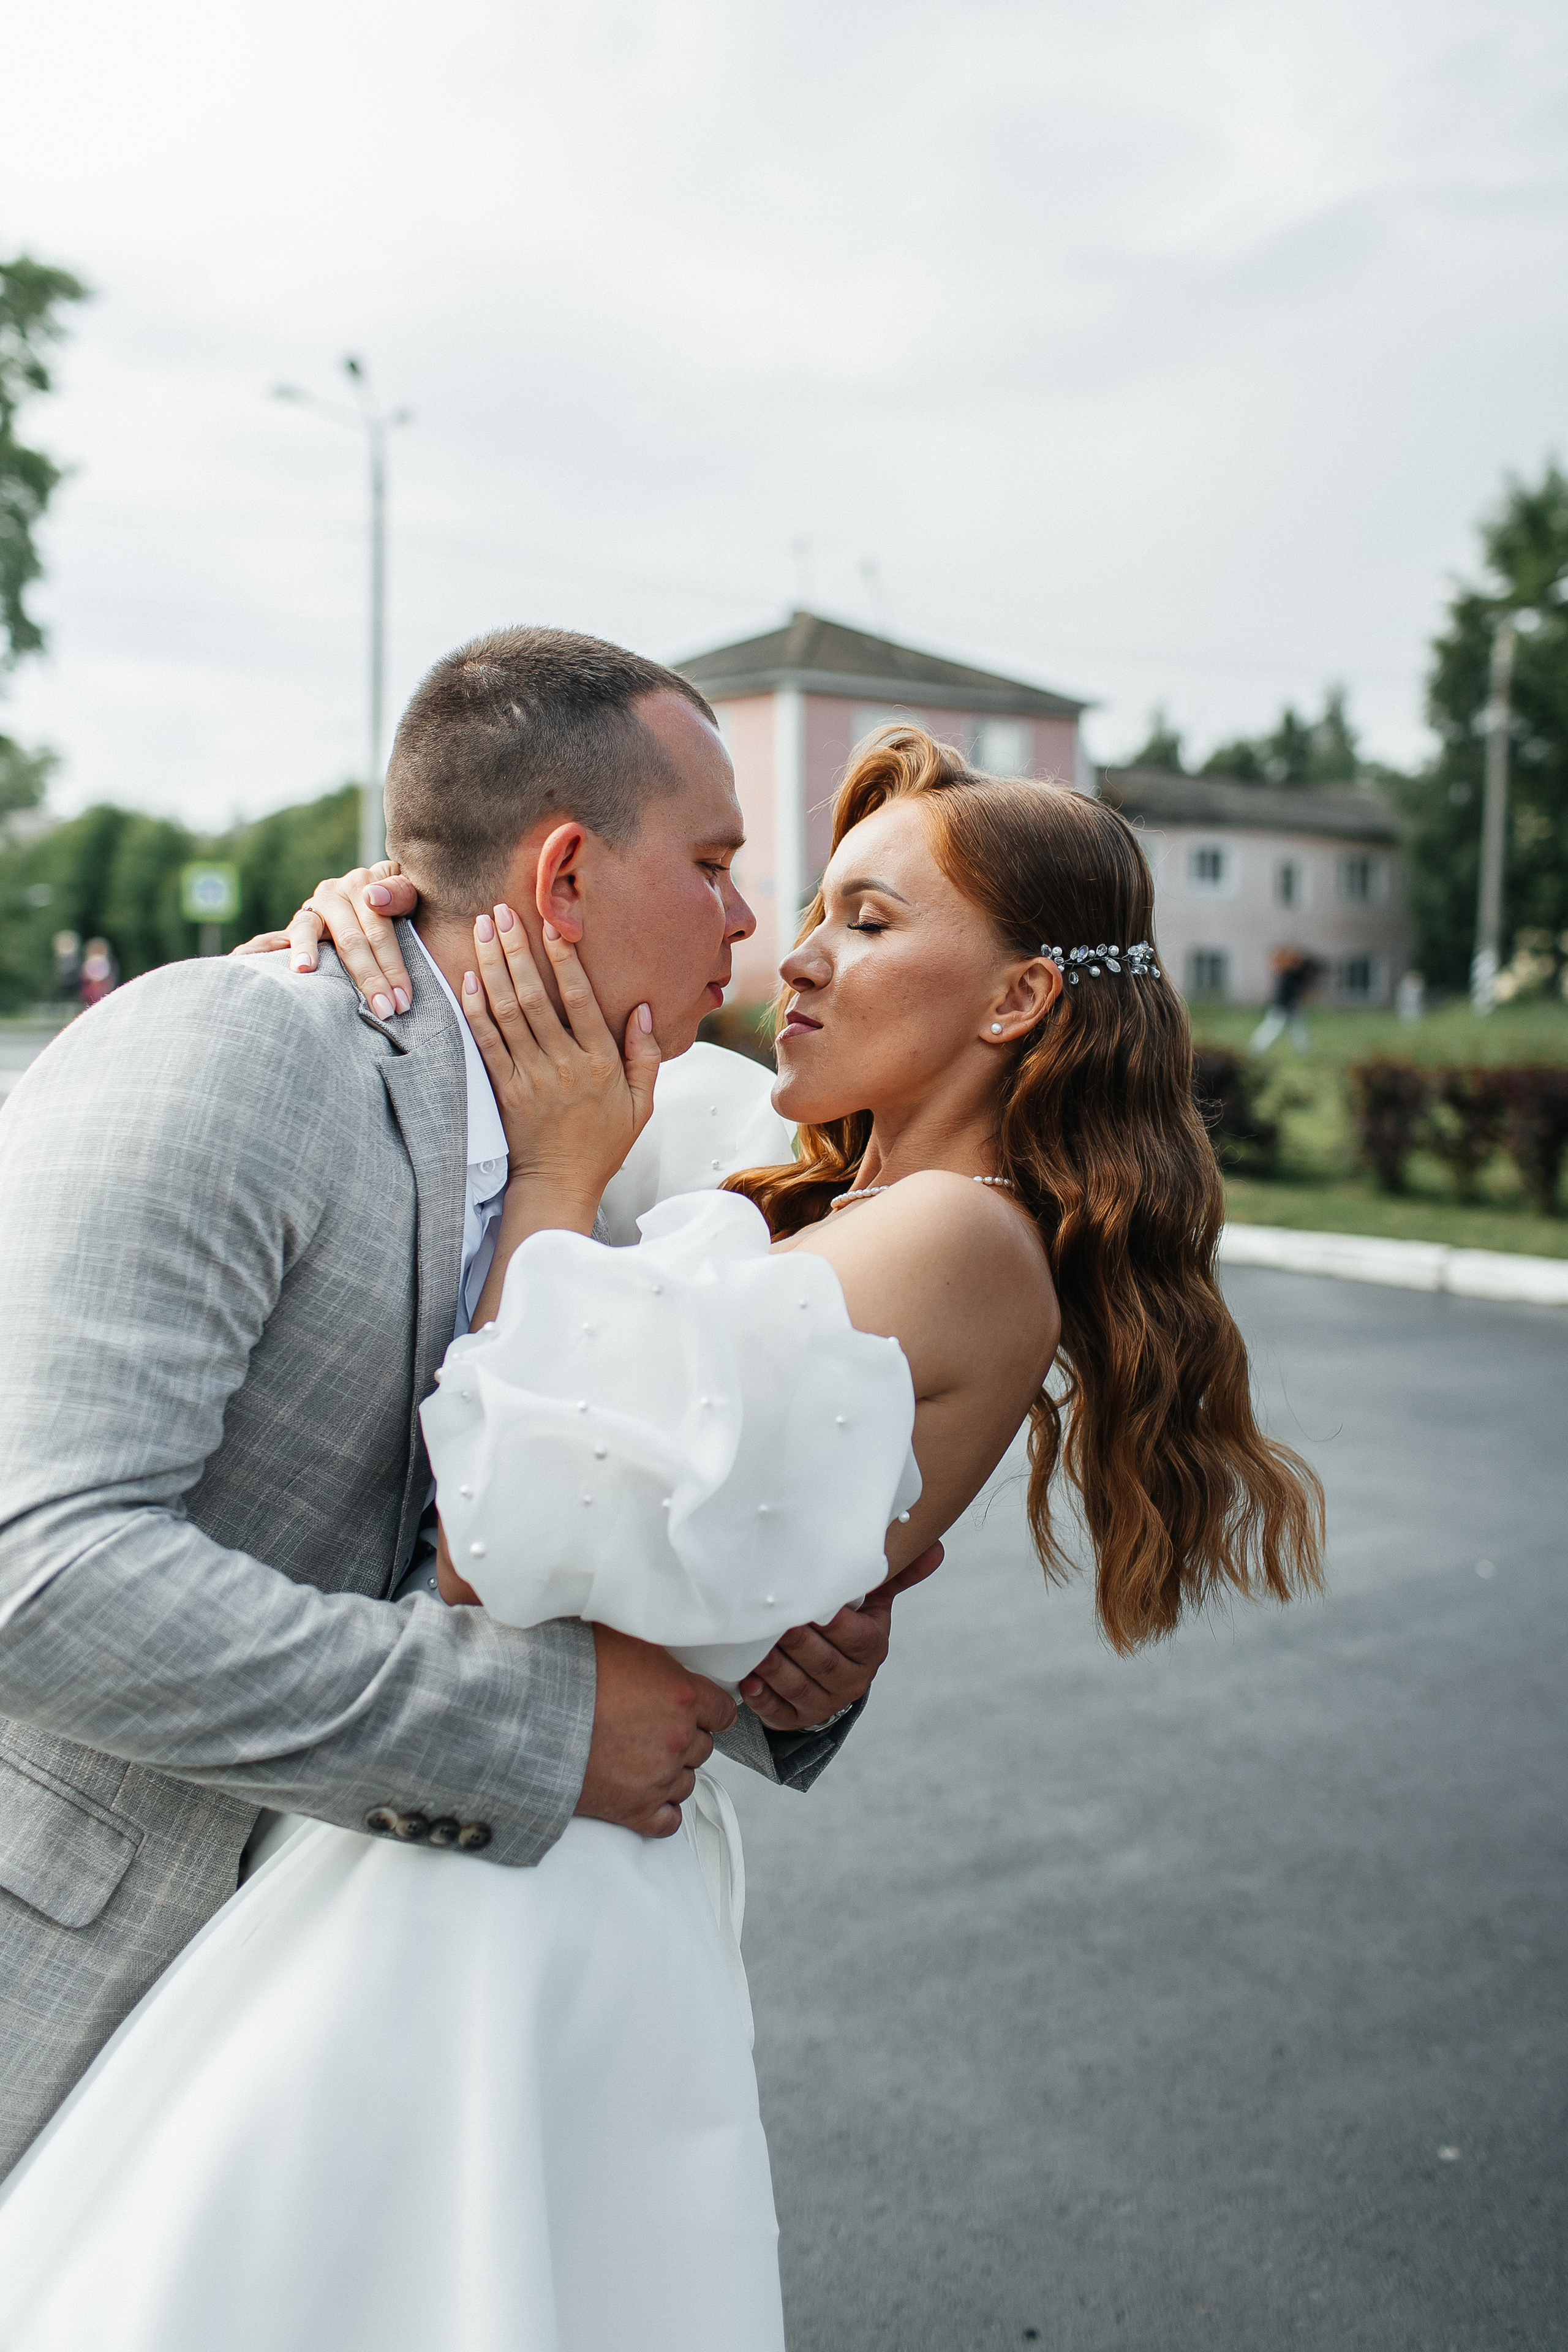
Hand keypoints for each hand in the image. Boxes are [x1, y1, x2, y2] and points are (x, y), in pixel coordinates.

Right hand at [230, 863, 419, 1021]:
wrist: (380, 893)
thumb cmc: (403, 905)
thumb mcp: (413, 894)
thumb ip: (402, 893)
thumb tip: (373, 898)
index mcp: (365, 883)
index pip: (379, 931)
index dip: (392, 966)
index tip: (402, 1000)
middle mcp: (334, 892)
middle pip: (350, 939)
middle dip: (368, 978)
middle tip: (382, 1011)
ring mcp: (313, 909)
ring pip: (307, 931)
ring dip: (305, 951)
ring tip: (304, 970)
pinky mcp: (297, 926)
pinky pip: (273, 938)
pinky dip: (257, 948)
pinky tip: (240, 959)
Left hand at [462, 907, 659, 1208]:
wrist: (561, 1184)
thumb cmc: (604, 1143)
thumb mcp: (641, 1103)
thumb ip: (645, 1054)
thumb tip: (644, 1008)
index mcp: (601, 1063)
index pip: (580, 1000)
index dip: (564, 959)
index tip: (552, 925)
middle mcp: (564, 1065)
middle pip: (535, 996)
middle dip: (516, 950)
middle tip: (501, 911)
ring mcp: (531, 1077)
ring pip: (507, 1013)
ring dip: (492, 967)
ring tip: (483, 930)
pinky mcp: (505, 1090)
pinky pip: (487, 1042)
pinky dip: (476, 1008)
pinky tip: (469, 978)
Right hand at [576, 1626, 738, 1838]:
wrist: (526, 1714)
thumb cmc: (566, 1670)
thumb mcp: (619, 1639)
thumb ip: (653, 1652)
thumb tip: (661, 1638)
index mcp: (682, 1695)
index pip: (722, 1710)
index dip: (710, 1709)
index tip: (701, 1711)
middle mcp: (677, 1738)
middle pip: (703, 1747)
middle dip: (684, 1737)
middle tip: (654, 1728)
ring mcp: (657, 1778)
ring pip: (687, 1782)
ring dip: (671, 1771)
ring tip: (642, 1757)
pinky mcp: (633, 1810)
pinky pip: (668, 1821)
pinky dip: (661, 1810)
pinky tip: (646, 1793)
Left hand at [738, 1542, 943, 1731]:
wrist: (831, 1679)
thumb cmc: (849, 1629)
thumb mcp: (872, 1604)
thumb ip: (893, 1576)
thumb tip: (935, 1547)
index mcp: (871, 1649)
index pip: (858, 1639)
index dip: (837, 1625)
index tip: (815, 1607)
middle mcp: (850, 1680)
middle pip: (825, 1664)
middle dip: (800, 1643)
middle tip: (775, 1621)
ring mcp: (822, 1703)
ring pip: (799, 1687)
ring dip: (776, 1668)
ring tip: (756, 1647)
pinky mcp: (794, 1718)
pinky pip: (778, 1712)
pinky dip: (763, 1698)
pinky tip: (748, 1682)